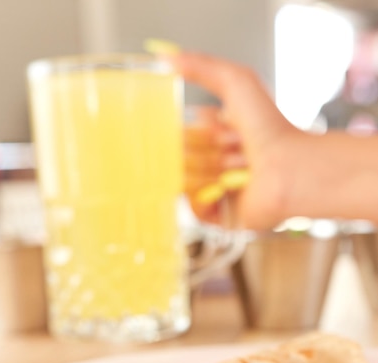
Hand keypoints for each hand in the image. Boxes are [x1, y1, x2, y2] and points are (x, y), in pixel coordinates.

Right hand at [172, 52, 297, 228]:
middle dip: (199, 148)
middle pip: (182, 154)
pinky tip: (222, 185)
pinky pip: (190, 204)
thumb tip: (165, 57)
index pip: (186, 130)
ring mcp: (217, 189)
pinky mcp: (217, 214)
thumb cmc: (270, 128)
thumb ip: (200, 65)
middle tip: (228, 146)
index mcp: (223, 134)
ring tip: (235, 165)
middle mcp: (219, 162)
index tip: (201, 123)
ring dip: (206, 169)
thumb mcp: (236, 82)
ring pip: (183, 178)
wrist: (288, 168)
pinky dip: (202, 193)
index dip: (190, 126)